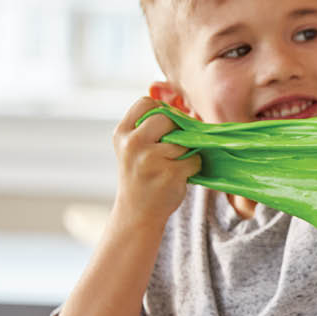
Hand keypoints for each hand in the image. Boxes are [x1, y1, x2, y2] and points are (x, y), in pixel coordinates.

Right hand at [111, 97, 200, 227]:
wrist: (137, 213)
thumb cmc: (141, 175)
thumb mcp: (134, 148)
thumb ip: (149, 127)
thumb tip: (185, 108)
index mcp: (122, 133)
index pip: (146, 102)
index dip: (162, 109)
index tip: (166, 125)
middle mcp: (133, 143)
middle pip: (168, 118)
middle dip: (177, 129)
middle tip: (176, 144)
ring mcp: (150, 159)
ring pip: (184, 140)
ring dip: (187, 151)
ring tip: (175, 163)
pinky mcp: (169, 173)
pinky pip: (194, 159)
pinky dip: (193, 166)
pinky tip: (181, 175)